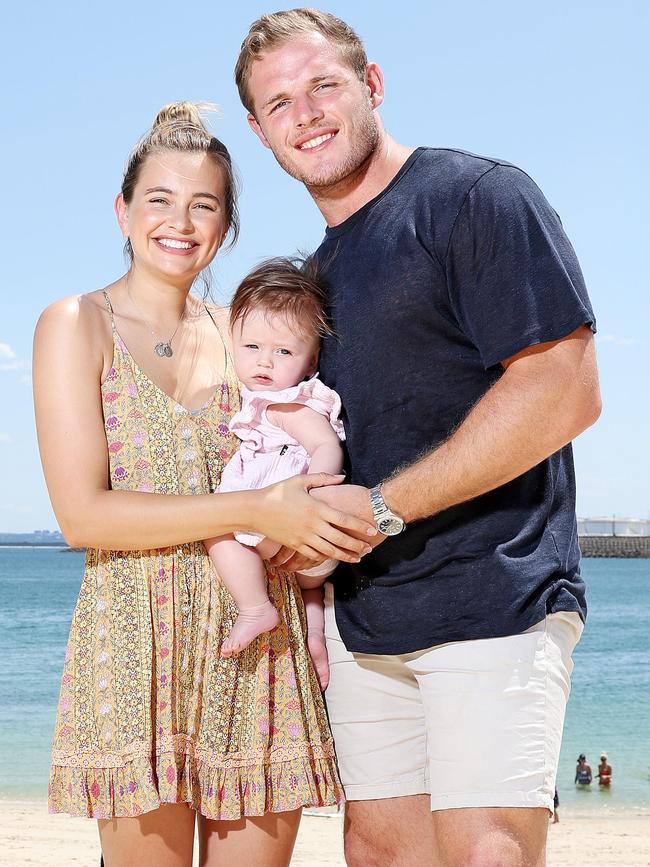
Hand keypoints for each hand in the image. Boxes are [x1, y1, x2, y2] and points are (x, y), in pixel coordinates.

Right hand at [255, 473, 376, 564]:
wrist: (255, 509)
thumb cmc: (277, 491)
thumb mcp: (300, 480)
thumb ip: (323, 478)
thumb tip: (342, 477)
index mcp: (316, 507)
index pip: (343, 518)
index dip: (359, 525)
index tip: (372, 529)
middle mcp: (312, 524)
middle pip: (340, 538)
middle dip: (357, 544)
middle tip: (369, 548)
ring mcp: (303, 537)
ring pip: (329, 550)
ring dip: (345, 555)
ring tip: (358, 557)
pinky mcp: (295, 545)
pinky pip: (314, 554)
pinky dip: (327, 557)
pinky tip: (336, 558)